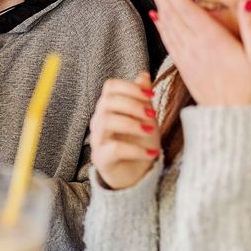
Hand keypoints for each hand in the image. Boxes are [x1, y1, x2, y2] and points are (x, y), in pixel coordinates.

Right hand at [90, 72, 159, 189]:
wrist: (136, 175)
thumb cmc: (139, 143)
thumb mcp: (145, 118)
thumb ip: (142, 97)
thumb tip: (143, 74)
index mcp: (108, 108)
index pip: (110, 87)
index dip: (130, 87)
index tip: (151, 95)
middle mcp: (99, 121)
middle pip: (107, 102)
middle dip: (133, 105)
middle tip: (153, 113)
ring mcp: (97, 140)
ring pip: (107, 121)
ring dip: (132, 123)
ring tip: (151, 130)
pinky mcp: (101, 159)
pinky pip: (114, 149)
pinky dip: (136, 149)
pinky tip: (151, 153)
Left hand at [142, 0, 250, 106]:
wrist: (232, 119)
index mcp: (212, 40)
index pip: (186, 8)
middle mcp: (194, 46)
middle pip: (172, 13)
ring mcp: (187, 57)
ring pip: (167, 25)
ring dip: (158, 4)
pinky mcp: (184, 67)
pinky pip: (168, 41)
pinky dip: (160, 26)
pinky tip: (156, 17)